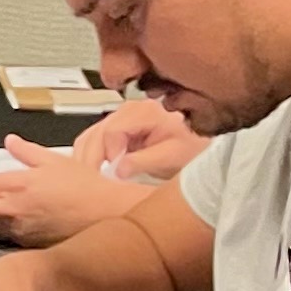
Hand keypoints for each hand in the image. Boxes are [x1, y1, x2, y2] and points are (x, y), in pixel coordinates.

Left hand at [0, 135, 152, 246]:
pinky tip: (10, 221)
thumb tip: (12, 142)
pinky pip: (8, 235)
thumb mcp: (56, 161)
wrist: (109, 215)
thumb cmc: (87, 189)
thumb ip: (28, 152)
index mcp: (19, 184)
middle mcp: (15, 208)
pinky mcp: (30, 243)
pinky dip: (4, 227)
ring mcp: (21, 229)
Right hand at [75, 96, 202, 180]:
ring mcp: (122, 116)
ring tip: (94, 178)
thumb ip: (144, 161)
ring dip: (89, 157)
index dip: (108, 155)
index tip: (113, 173)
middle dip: (92, 158)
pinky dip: (92, 154)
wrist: (201, 147)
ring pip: (90, 135)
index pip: (111, 131)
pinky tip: (97, 170)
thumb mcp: (172, 157)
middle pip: (96, 132)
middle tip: (94, 181)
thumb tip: (118, 169)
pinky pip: (94, 138)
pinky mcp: (118, 126)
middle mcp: (131, 109)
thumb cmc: (192, 149)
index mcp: (145, 111)